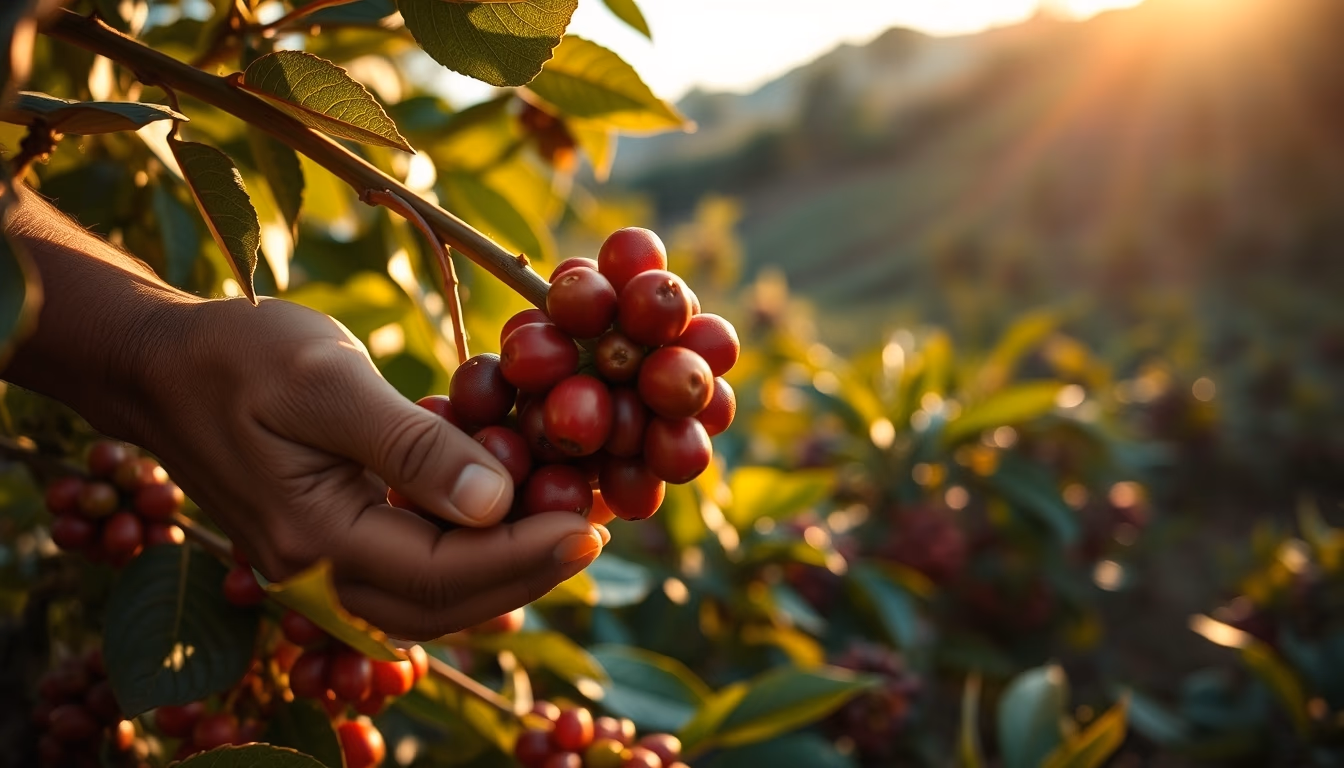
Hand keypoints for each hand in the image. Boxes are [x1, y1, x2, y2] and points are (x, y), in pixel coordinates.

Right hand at [126, 297, 603, 639]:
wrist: (160, 365)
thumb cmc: (238, 356)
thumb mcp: (326, 380)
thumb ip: (409, 444)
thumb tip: (495, 501)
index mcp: (314, 539)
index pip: (442, 572)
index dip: (525, 554)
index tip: (592, 525)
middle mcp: (316, 574)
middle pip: (444, 603)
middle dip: (527, 573)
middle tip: (597, 533)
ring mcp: (319, 567)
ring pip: (430, 597)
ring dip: (503, 572)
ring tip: (567, 529)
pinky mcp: (328, 545)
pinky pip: (410, 569)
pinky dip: (468, 553)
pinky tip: (511, 516)